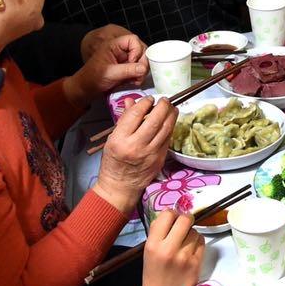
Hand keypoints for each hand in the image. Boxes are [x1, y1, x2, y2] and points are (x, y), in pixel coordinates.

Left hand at [68, 29, 150, 102]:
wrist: (87, 89)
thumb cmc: (93, 78)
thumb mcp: (110, 73)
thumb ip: (128, 70)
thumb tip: (144, 68)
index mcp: (114, 45)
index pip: (133, 40)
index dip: (137, 50)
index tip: (133, 62)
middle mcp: (121, 51)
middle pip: (140, 50)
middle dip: (142, 62)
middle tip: (140, 73)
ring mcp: (124, 60)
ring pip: (141, 60)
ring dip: (142, 71)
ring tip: (136, 80)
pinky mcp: (127, 68)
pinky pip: (139, 69)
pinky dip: (139, 75)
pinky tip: (133, 82)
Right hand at [93, 96, 177, 214]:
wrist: (120, 186)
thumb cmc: (114, 162)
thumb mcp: (112, 139)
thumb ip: (124, 119)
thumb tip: (132, 101)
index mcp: (121, 140)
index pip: (136, 115)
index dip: (144, 103)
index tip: (148, 99)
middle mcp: (137, 146)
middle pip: (154, 120)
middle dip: (162, 106)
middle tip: (164, 100)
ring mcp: (151, 153)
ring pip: (165, 129)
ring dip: (171, 115)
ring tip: (172, 108)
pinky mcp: (160, 159)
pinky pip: (168, 139)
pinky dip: (170, 128)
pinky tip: (170, 122)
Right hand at [138, 208, 205, 285]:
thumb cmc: (153, 273)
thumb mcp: (148, 250)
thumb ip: (158, 232)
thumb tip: (171, 213)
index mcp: (153, 244)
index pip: (167, 215)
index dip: (172, 214)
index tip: (173, 219)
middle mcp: (169, 249)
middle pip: (185, 220)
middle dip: (186, 219)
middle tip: (184, 225)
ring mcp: (184, 257)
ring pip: (195, 231)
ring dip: (192, 233)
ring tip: (185, 243)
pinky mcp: (196, 264)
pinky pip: (202, 242)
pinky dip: (198, 243)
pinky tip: (191, 250)